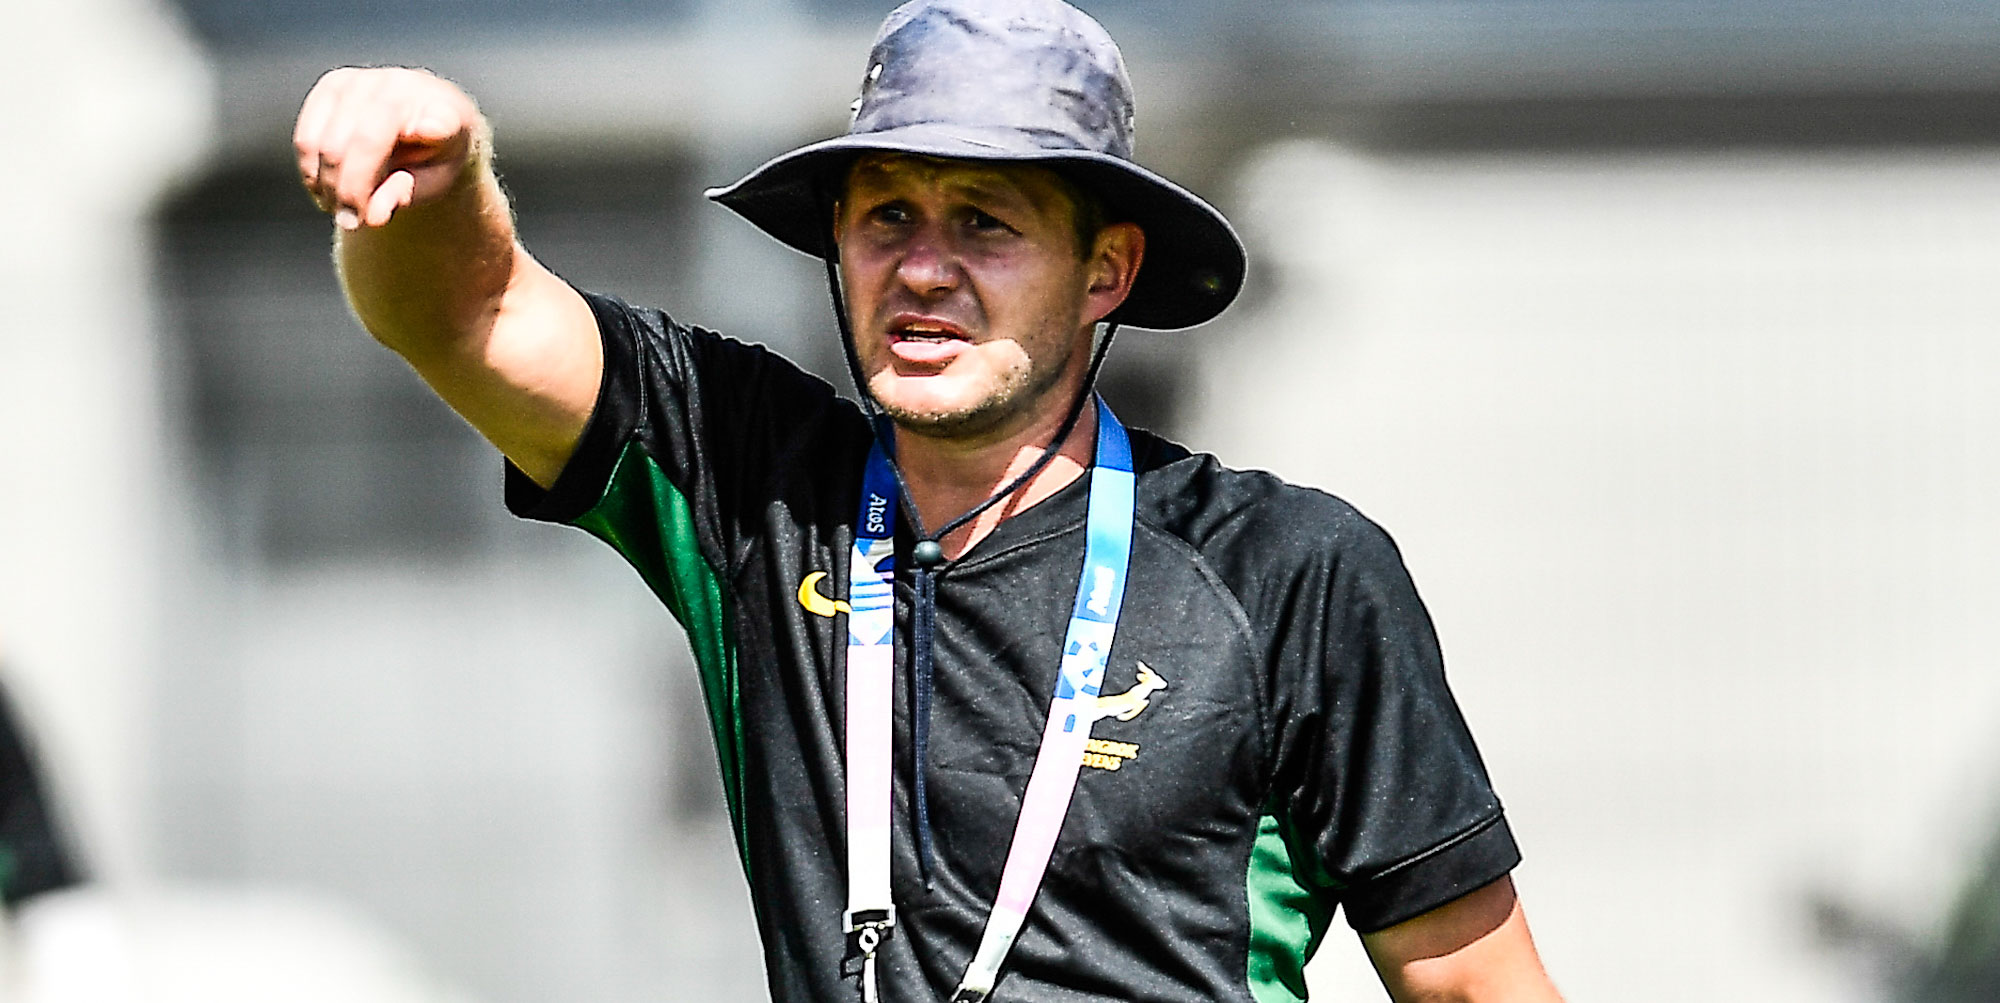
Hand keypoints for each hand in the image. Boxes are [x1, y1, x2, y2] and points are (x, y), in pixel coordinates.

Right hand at [293, 67, 482, 229]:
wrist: (423, 116)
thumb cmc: (433, 155)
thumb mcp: (435, 182)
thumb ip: (407, 194)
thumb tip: (373, 217)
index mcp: (443, 109)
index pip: (436, 122)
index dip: (433, 127)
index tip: (433, 133)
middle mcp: (401, 86)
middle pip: (361, 143)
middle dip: (350, 191)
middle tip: (352, 222)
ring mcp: (362, 81)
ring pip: (325, 143)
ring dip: (327, 185)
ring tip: (340, 209)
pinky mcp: (331, 85)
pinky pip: (307, 137)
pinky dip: (311, 171)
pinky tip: (326, 189)